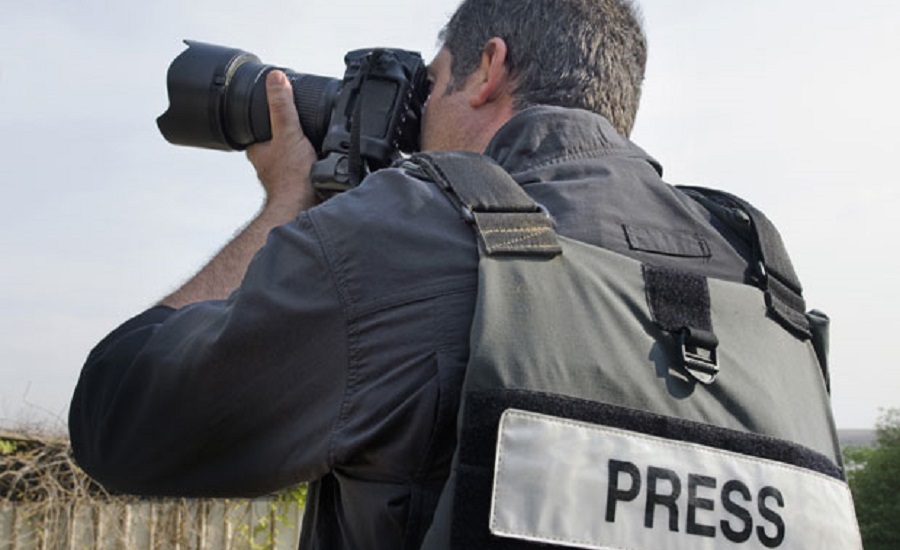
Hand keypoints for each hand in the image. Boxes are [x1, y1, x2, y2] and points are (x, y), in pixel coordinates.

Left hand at [246, 70, 317, 217]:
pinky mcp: (298, 182)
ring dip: (302, 146)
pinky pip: (304, 164)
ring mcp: (282, 173)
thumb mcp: (288, 133)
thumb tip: (275, 78)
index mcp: (257, 148)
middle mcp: (267, 161)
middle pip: (276, 136)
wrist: (304, 209)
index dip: (268, 112)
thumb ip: (282, 106)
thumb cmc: (291, 180)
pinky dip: (312, 159)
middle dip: (289, 129)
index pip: (257, 123)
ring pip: (290, 151)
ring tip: (315, 140)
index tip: (279, 103)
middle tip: (302, 120)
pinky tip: (321, 158)